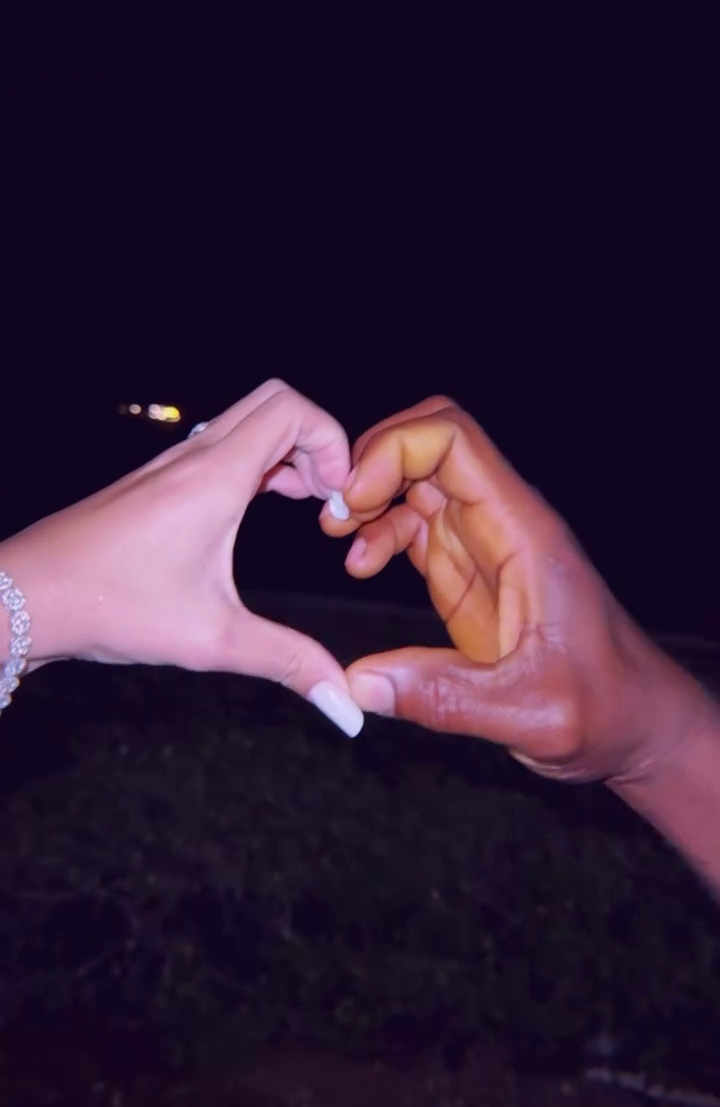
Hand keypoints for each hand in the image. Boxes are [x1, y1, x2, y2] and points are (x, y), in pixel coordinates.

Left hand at [1, 380, 362, 734]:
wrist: (26, 596)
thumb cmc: (108, 605)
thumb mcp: (212, 639)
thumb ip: (288, 663)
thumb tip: (344, 704)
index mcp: (215, 476)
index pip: (293, 409)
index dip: (334, 441)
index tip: (340, 500)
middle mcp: (193, 457)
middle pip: (275, 402)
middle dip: (317, 440)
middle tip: (329, 497)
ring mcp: (170, 465)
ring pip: (245, 422)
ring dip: (286, 452)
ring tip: (307, 505)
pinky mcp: (155, 482)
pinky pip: (220, 446)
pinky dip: (255, 463)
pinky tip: (258, 509)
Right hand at [322, 397, 699, 781]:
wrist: (631, 720)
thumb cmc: (601, 707)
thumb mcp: (528, 713)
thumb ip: (443, 697)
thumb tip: (357, 684)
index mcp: (522, 531)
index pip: (454, 440)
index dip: (395, 450)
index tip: (354, 501)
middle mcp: (501, 522)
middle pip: (429, 442)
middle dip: (372, 462)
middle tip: (334, 517)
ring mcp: (482, 542)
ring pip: (416, 478)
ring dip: (369, 496)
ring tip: (339, 541)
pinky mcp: (466, 570)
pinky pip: (414, 522)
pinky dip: (379, 531)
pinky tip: (361, 566)